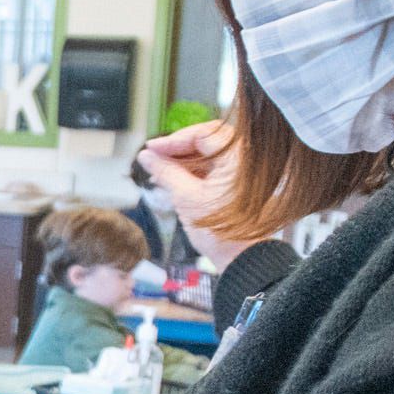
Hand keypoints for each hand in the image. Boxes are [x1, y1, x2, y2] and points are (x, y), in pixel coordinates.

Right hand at [137, 120, 255, 268]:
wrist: (243, 259)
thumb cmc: (221, 233)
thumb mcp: (185, 198)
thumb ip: (165, 172)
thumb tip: (147, 156)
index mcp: (239, 158)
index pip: (203, 134)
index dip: (174, 140)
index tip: (152, 148)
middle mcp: (246, 161)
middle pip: (207, 143)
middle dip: (178, 150)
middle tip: (154, 158)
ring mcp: (244, 174)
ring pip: (210, 157)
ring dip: (184, 162)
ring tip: (160, 173)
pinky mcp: (241, 186)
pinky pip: (216, 170)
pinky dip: (196, 173)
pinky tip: (175, 180)